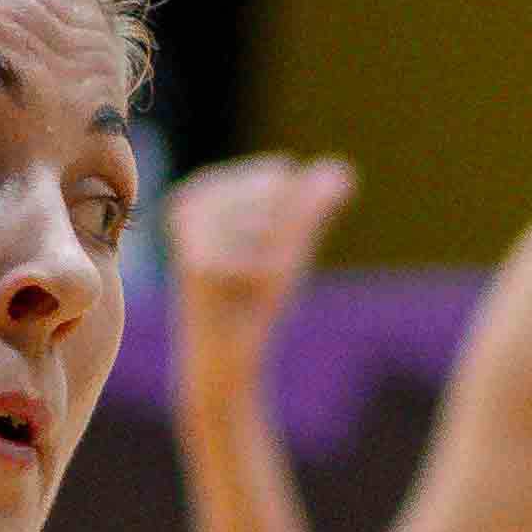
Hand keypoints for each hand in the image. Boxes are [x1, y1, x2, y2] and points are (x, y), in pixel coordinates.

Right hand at [165, 153, 354, 412]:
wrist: (223, 359)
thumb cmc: (252, 301)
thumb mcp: (289, 246)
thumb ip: (312, 206)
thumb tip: (342, 171)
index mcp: (201, 190)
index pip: (279, 174)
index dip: (286, 219)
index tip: (257, 253)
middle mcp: (188, 204)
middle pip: (276, 191)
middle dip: (280, 235)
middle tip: (250, 275)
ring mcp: (190, 233)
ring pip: (273, 220)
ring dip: (274, 258)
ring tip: (245, 286)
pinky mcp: (201, 264)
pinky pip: (268, 253)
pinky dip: (269, 276)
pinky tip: (244, 295)